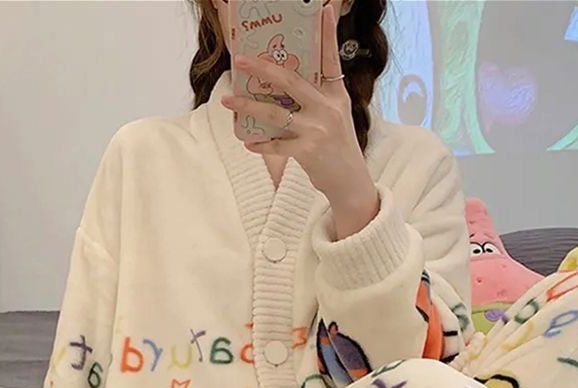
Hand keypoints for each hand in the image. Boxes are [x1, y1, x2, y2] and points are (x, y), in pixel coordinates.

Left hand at [221, 5, 379, 238]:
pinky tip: (247, 142)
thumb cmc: (338, 147)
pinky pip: (276, 145)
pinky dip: (260, 144)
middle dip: (262, 69)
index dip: (327, 34)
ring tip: (228, 102)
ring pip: (276, 113)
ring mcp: (317, 129)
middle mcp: (328, 108)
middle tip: (240, 59)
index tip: (324, 9)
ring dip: (248, 107)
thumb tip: (285, 83)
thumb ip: (317, 98)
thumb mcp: (335, 116)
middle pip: (291, 81)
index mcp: (336, 95)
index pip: (331, 58)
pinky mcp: (308, 151)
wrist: (349, 181)